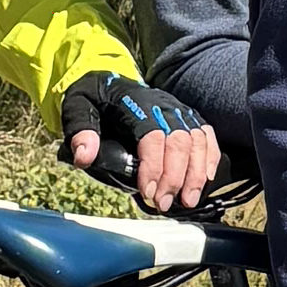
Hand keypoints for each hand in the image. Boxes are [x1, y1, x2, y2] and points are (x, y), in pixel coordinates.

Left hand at [61, 71, 213, 212]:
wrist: (108, 82)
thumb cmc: (94, 98)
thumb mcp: (77, 107)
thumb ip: (80, 130)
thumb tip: (85, 156)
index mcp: (137, 102)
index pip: (152, 135)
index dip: (153, 165)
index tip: (147, 192)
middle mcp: (163, 105)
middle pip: (179, 140)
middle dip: (175, 176)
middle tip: (162, 204)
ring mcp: (179, 110)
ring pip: (197, 140)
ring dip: (195, 174)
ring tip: (186, 201)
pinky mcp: (187, 118)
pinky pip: (207, 136)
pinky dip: (209, 158)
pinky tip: (204, 181)